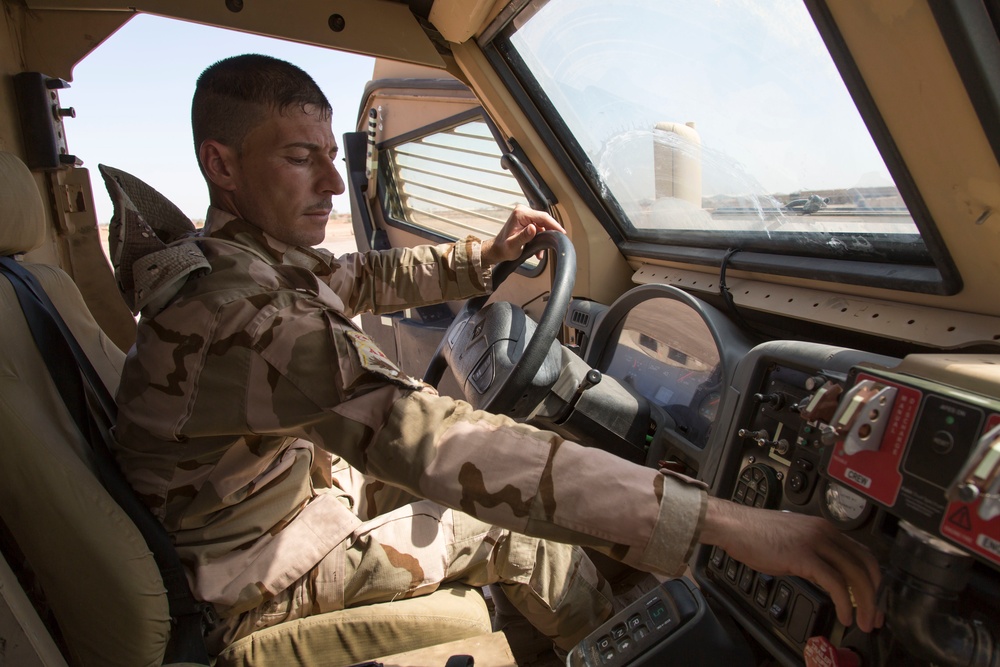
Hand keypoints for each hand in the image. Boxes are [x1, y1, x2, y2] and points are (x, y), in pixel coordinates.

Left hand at [481, 205, 566, 265]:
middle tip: (556, 241)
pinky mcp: (526, 220)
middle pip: (544, 220)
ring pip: (542, 225)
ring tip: (541, 252)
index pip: (542, 217)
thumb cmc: (503, 248)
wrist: (498, 250)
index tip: (562, 232)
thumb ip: (523, 236)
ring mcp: (525, 215)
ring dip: (544, 237)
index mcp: (520, 214)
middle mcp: (523, 211)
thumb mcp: (513, 245)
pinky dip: (540, 237)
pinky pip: (539, 227)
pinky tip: (538, 249)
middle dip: (550, 232)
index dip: (554, 225)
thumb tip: (533, 228)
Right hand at [700, 497, 883, 631]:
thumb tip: (828, 577)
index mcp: (825, 528)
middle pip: (866, 565)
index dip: (874, 579)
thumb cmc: (756, 534)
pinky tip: (843, 615)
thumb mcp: (794, 541)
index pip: (863, 554)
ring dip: (864, 603)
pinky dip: (844, 602)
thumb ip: (815, 555)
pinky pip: (835, 582)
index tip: (873, 600)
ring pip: (855, 574)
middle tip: (874, 617)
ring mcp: (816, 542)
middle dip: (875, 595)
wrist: (734, 526)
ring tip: (861, 622)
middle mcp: (826, 532)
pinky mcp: (804, 556)